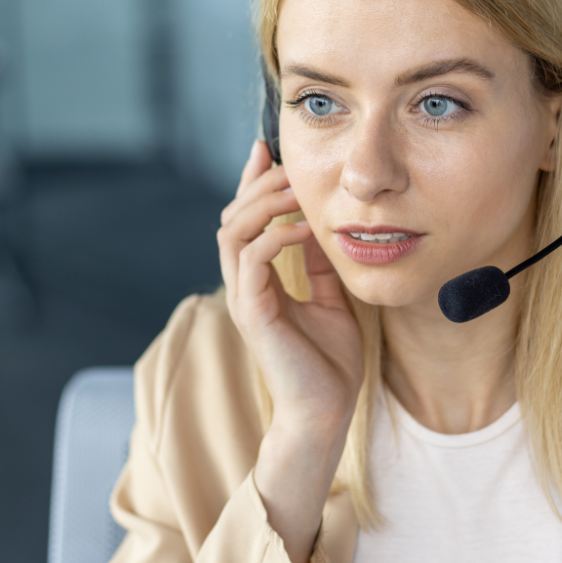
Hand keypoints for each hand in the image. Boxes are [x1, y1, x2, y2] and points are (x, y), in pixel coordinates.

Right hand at [217, 140, 363, 436]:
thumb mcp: (330, 299)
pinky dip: (276, 235)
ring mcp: (244, 299)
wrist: (325, 413)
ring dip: (263, 203)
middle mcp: (244, 285)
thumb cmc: (329, 363)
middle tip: (286, 164)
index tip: (267, 149)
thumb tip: (320, 224)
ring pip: (232, 232)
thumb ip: (319, 264)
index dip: (251, 182)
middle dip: (256, 184)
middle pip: (231, 217)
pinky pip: (252, 259)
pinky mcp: (253, 314)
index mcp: (258, 280)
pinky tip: (305, 227)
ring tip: (295, 188)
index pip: (245, 220)